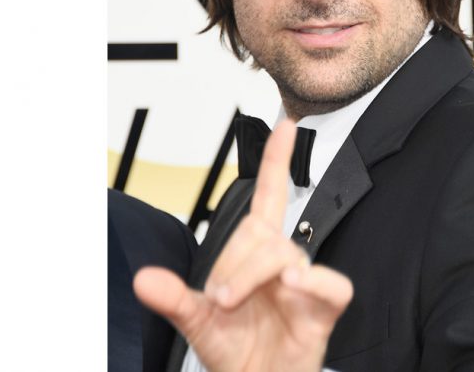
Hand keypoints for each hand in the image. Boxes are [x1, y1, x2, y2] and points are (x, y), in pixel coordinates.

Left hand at [133, 120, 352, 371]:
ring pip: (287, 257)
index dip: (277, 161)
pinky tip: (291, 284)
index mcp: (255, 253)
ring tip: (234, 303)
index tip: (287, 125)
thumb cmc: (236, 349)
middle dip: (236, 266)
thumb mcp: (197, 322)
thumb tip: (141, 279)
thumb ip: (173, 299)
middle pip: (264, 236)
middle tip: (219, 300)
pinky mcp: (324, 309)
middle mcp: (283, 262)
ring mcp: (305, 285)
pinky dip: (313, 282)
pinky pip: (332, 285)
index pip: (270, 196)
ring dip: (255, 275)